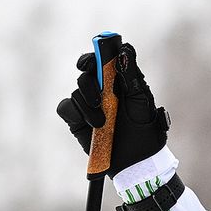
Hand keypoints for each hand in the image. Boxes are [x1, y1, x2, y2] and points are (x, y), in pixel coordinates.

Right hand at [56, 43, 168, 178]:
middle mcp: (102, 89)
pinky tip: (90, 125)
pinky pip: (65, 107)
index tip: (91, 61)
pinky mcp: (77, 119)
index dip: (95, 55)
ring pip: (76, 91)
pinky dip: (75, 113)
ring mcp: (88, 104)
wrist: (136, 161)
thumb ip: (131, 74)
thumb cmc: (145, 129)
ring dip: (88, 106)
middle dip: (90, 83)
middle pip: (86, 72)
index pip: (102, 59)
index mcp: (119, 81)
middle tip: (100, 97)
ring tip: (103, 123)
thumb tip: (124, 49)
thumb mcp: (141, 99)